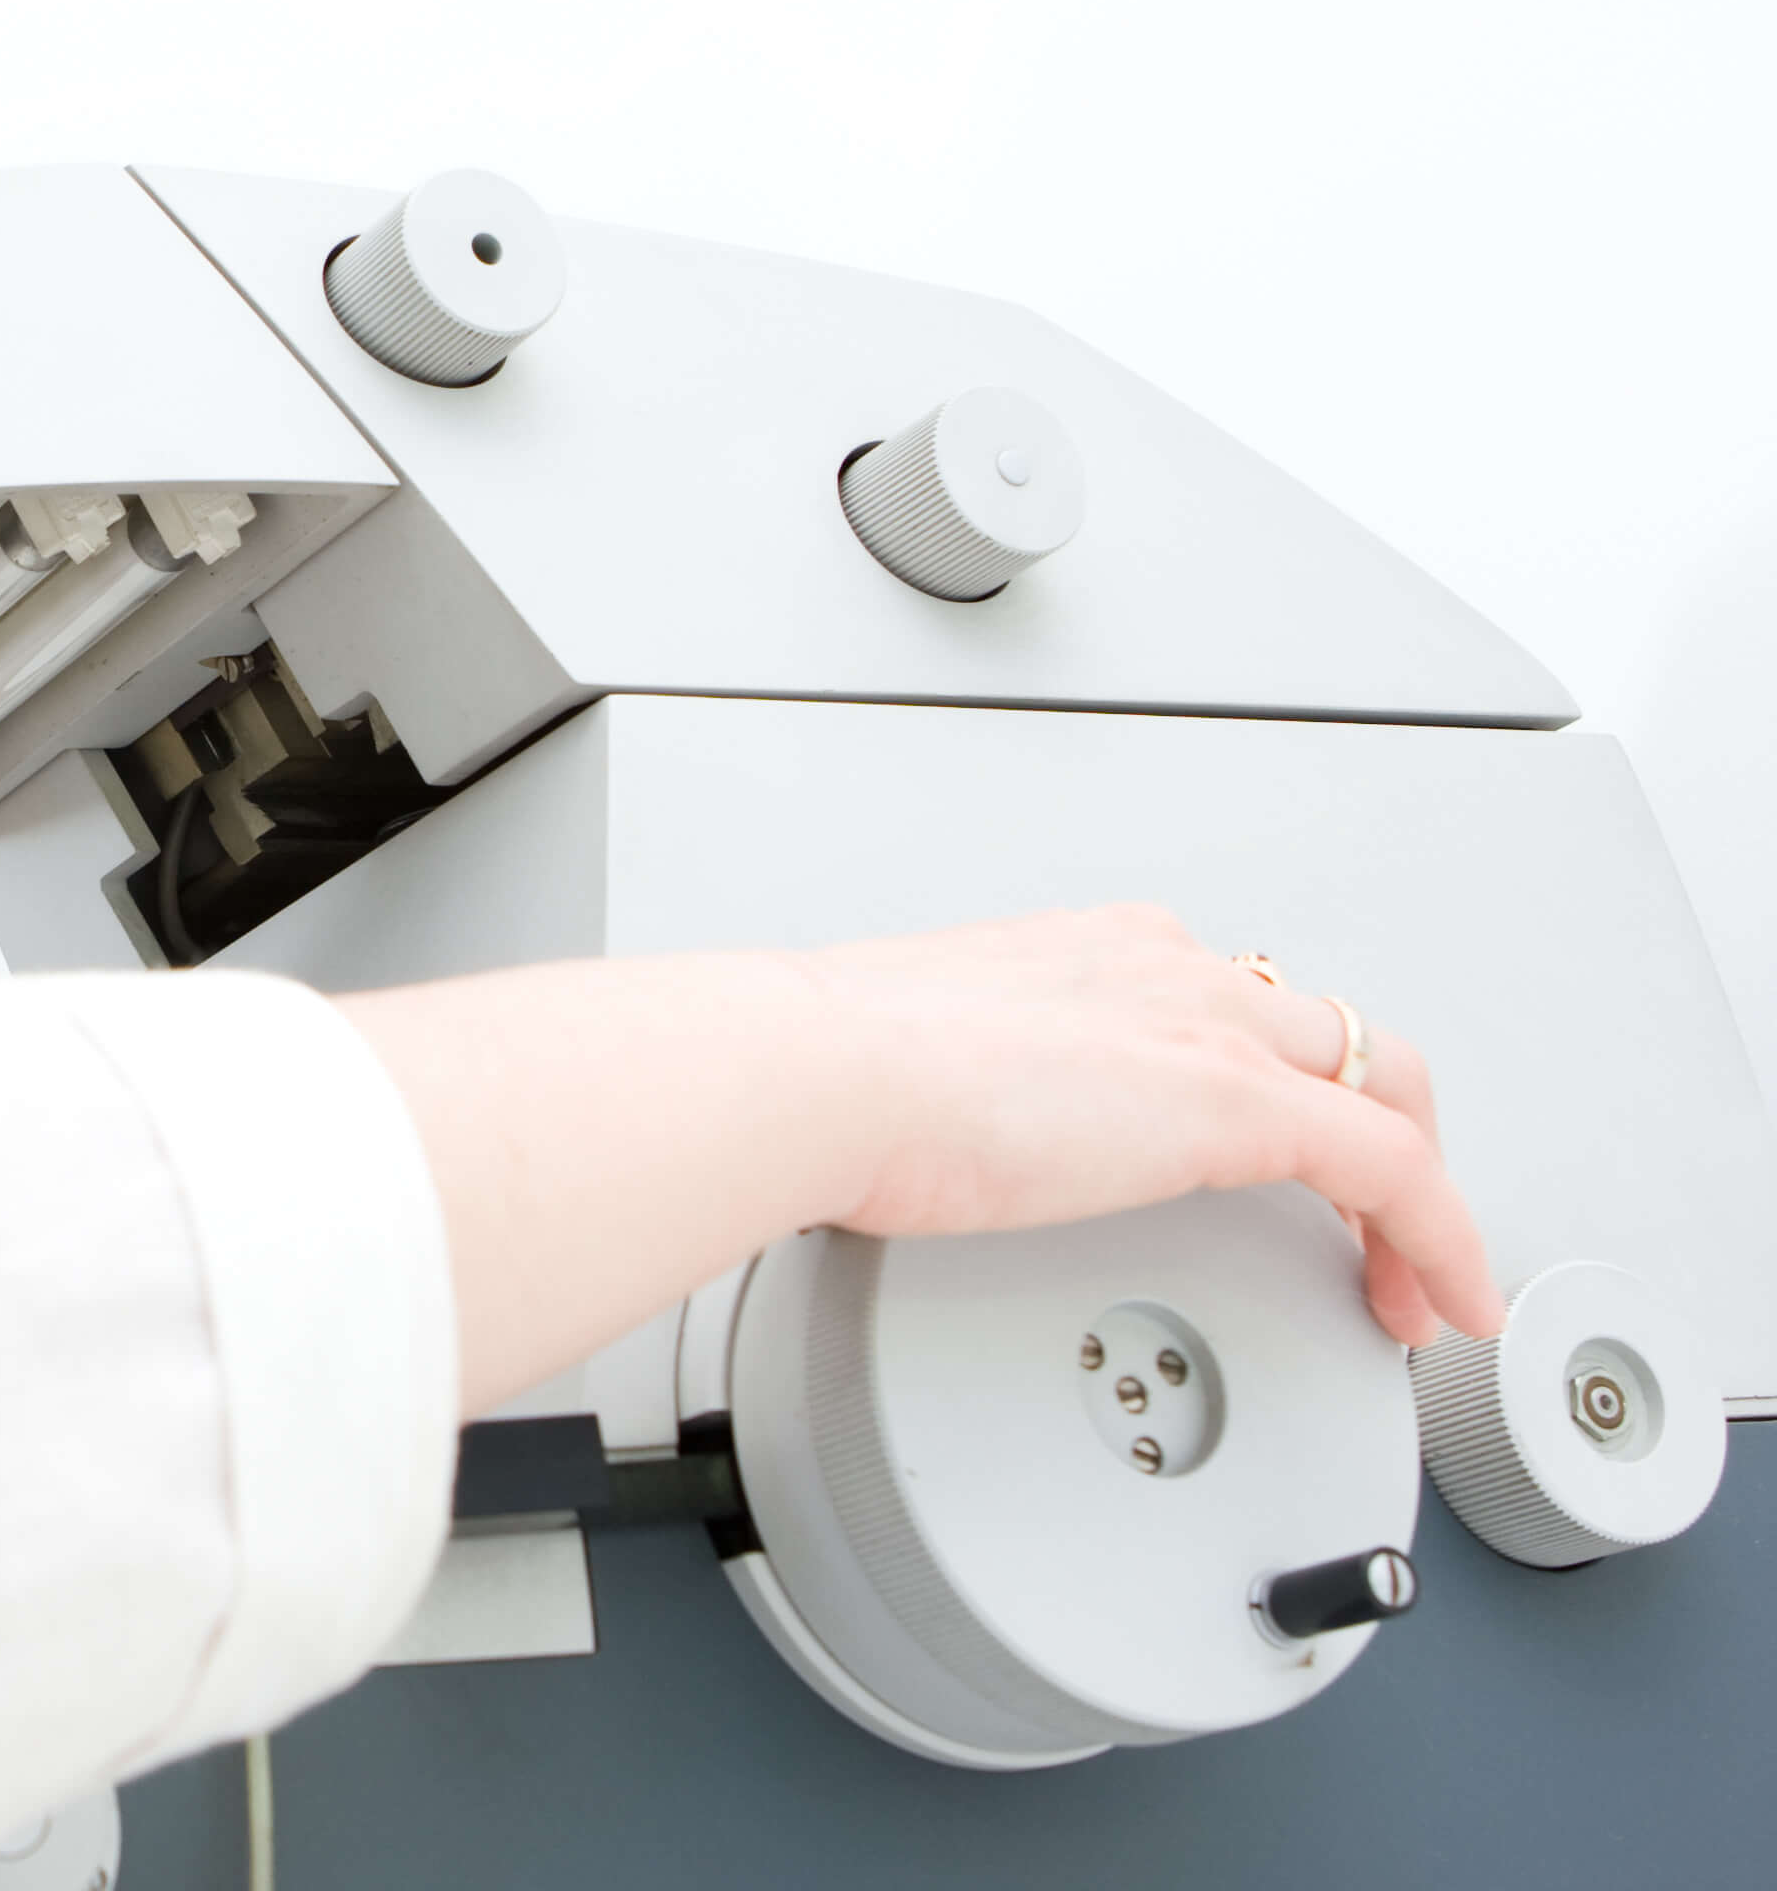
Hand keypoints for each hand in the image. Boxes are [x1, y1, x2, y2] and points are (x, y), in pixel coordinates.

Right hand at [803, 902, 1502, 1345]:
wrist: (812, 1072)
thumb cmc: (822, 1074)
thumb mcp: (906, 1065)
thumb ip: (943, 1091)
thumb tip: (908, 1146)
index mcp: (1084, 956)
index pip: (1229, 1001)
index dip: (1274, 1083)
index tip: (1270, 1158)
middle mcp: (1162, 969)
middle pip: (1330, 1034)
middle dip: (1371, 1129)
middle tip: (1367, 1224)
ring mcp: (1208, 1027)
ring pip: (1384, 1085)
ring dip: (1415, 1192)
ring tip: (1411, 1279)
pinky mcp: (1239, 1103)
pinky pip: (1399, 1169)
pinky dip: (1444, 1237)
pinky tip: (1443, 1301)